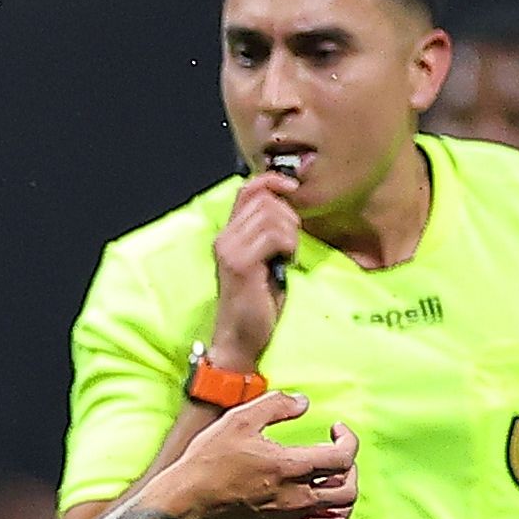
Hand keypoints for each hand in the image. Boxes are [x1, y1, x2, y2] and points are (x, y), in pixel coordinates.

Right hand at [146, 393, 356, 518]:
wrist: (184, 500)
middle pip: (348, 490)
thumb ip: (277, 404)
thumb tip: (304, 402)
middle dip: (349, 469)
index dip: (348, 438)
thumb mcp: (240, 418)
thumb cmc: (209, 459)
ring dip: (342, 503)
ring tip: (330, 488)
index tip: (334, 429)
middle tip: (335, 457)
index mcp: (292, 467)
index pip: (344, 457)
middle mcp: (296, 499)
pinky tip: (313, 517)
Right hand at [209, 166, 300, 370]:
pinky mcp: (239, 262)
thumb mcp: (264, 259)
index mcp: (229, 233)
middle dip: (289, 216)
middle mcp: (224, 237)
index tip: (293, 187)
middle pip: (265, 200)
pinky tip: (285, 263)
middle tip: (290, 244)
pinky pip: (274, 235)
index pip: (248, 188)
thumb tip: (288, 204)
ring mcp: (229, 249)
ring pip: (272, 215)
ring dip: (290, 234)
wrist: (241, 337)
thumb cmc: (257, 301)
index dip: (273, 180)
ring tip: (287, 255)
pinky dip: (289, 246)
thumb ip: (268, 231)